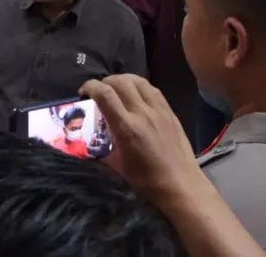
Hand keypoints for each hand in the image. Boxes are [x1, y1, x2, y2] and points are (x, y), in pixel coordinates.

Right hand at [79, 74, 206, 204]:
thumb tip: (87, 139)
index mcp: (126, 128)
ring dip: (122, 80)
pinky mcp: (170, 112)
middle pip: (120, 82)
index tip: (83, 93)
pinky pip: (152, 89)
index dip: (90, 87)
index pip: (105, 94)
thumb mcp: (117, 165)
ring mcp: (159, 111)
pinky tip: (135, 94)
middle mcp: (143, 114)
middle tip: (98, 91)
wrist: (181, 185)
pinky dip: (139, 86)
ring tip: (116, 88)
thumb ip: (102, 147)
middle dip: (104, 82)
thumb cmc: (146, 181)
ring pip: (138, 81)